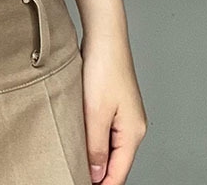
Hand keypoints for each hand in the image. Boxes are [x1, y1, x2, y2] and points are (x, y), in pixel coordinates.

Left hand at [80, 33, 146, 183]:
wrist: (105, 36)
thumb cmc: (104, 69)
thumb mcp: (96, 113)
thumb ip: (96, 147)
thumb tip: (96, 175)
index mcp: (133, 132)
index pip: (119, 172)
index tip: (79, 184)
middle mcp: (133, 126)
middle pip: (116, 161)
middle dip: (97, 172)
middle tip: (73, 174)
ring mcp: (125, 115)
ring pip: (109, 146)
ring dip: (94, 154)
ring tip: (73, 160)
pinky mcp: (115, 104)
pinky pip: (105, 130)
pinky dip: (94, 138)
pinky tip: (79, 137)